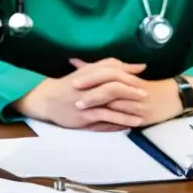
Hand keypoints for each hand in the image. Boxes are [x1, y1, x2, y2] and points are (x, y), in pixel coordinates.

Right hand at [14, 58, 149, 129]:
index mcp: (89, 71)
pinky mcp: (84, 115)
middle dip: (131, 89)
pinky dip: (118, 121)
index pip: (112, 67)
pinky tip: (129, 125)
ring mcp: (86, 101)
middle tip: (146, 94)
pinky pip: (104, 118)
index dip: (128, 70)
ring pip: (111, 103)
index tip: (143, 72)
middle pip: (114, 84)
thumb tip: (135, 66)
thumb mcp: (86, 72)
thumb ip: (107, 67)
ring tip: (142, 115)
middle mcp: (88, 84)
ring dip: (128, 109)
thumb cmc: (69, 85)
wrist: (47, 99)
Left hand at [73, 62, 192, 125]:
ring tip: (80, 105)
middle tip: (74, 88)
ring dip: (96, 101)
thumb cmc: (148, 88)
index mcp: (128, 76)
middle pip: (109, 82)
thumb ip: (104, 71)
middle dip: (90, 85)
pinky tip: (97, 120)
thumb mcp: (127, 78)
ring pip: (115, 99)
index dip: (90, 73)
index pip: (107, 71)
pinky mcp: (141, 116)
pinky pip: (123, 116)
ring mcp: (137, 102)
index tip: (73, 75)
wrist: (174, 98)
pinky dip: (108, 117)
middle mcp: (132, 87)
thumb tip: (76, 62)